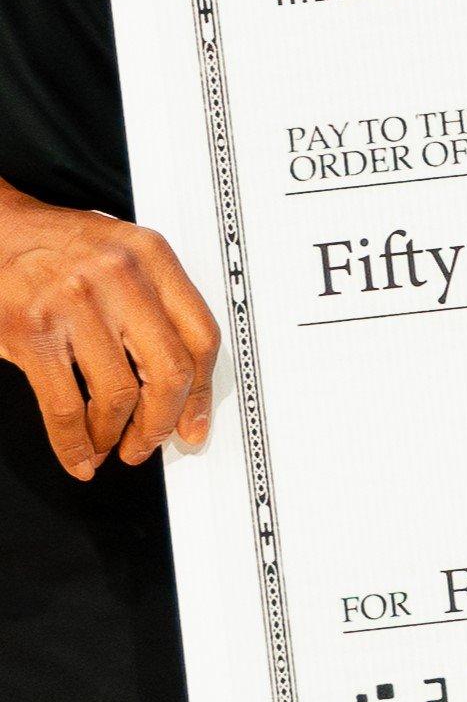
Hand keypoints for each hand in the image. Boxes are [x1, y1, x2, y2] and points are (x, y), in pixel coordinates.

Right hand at [0, 178, 219, 478]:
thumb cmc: (56, 247)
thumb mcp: (122, 256)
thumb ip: (157, 308)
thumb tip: (181, 389)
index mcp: (151, 257)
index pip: (200, 337)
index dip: (200, 394)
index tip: (193, 424)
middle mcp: (119, 276)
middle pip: (169, 372)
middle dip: (160, 423)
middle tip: (147, 444)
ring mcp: (74, 303)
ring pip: (118, 395)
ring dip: (114, 435)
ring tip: (108, 445)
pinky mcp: (31, 329)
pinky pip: (65, 407)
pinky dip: (74, 443)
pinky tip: (78, 454)